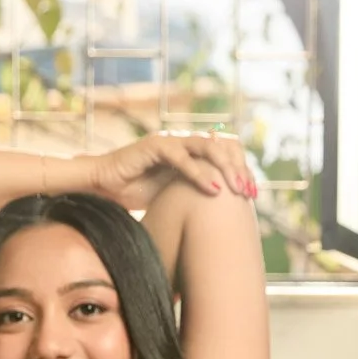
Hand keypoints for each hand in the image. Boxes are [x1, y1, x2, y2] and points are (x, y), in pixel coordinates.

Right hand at [78, 131, 258, 211]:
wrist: (104, 185)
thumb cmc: (135, 192)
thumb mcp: (173, 196)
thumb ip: (195, 195)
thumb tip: (220, 217)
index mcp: (192, 151)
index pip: (227, 153)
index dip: (242, 171)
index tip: (253, 195)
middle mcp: (185, 142)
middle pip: (224, 147)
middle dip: (240, 170)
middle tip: (250, 193)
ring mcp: (171, 141)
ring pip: (208, 149)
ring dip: (226, 169)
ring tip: (237, 190)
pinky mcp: (156, 146)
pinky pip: (182, 158)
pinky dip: (199, 174)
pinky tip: (214, 191)